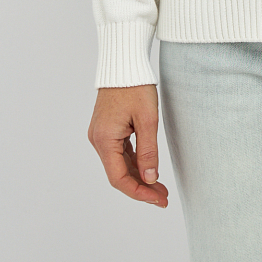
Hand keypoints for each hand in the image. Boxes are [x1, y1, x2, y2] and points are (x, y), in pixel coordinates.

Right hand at [88, 85, 168, 206]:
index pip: (118, 178)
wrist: (124, 62)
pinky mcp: (107, 129)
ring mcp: (101, 135)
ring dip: (138, 176)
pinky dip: (133, 162)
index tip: (158, 199)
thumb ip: (148, 150)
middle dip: (141, 187)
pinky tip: (148, 169)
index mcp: (104, 139)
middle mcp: (98, 140)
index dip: (138, 192)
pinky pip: (119, 152)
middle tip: (163, 197)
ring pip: (119, 164)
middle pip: (118, 173)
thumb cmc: (135, 85)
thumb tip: (150, 179)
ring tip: (159, 186)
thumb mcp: (147, 119)